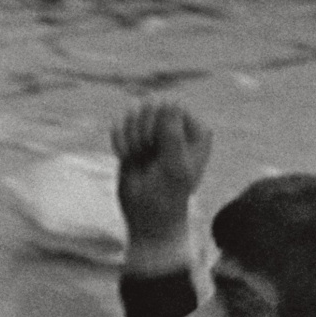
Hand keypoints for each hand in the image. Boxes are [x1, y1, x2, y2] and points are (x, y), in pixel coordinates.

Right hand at [109, 99, 211, 265]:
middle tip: (145, 152)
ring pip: (133, 112)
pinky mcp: (134, 137)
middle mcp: (177, 127)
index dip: (159, 123)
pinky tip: (126, 157)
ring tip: (138, 156)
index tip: (156, 146)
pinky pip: (120, 123)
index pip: (172, 106)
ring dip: (129, 136)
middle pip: (151, 105)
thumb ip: (173, 134)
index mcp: (196, 131)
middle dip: (141, 129)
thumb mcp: (174, 166)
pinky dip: (119, 140)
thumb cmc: (168, 195)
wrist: (147, 215)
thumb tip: (171, 101)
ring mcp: (155, 131)